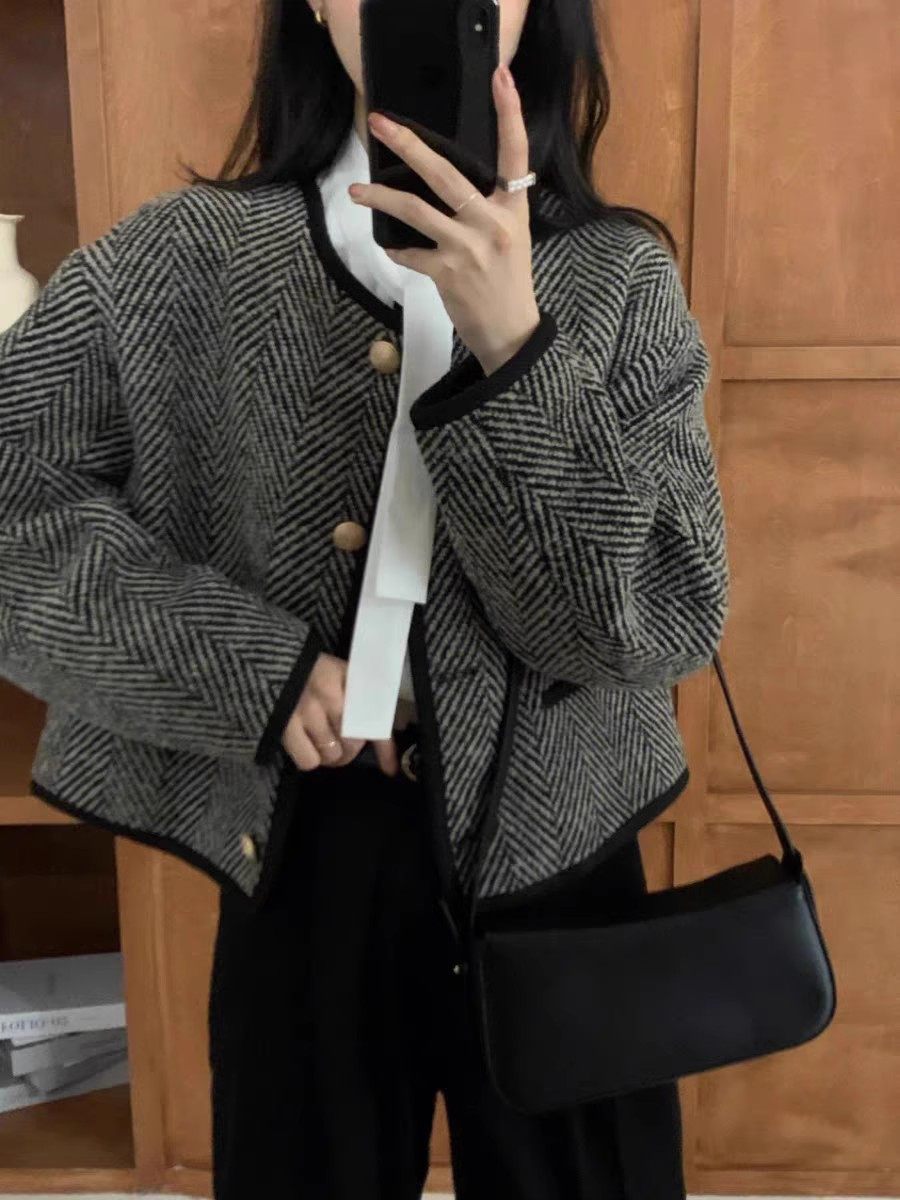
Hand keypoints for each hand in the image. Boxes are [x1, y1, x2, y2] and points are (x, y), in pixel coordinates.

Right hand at [281, 651, 399, 775]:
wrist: (263, 657)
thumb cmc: (305, 667)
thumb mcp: (337, 671)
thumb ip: (359, 693)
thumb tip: (385, 727)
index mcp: (348, 678)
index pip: (375, 717)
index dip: (385, 749)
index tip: (390, 769)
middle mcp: (331, 694)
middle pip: (354, 742)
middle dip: (350, 747)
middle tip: (340, 740)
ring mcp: (307, 711)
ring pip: (333, 754)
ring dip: (330, 754)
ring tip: (321, 742)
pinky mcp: (285, 726)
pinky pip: (309, 760)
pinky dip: (310, 757)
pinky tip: (305, 745)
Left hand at [350, 63, 540, 376]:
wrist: (511, 332)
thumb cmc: (508, 283)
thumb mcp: (511, 238)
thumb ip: (487, 209)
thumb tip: (446, 187)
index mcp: (512, 208)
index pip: (514, 152)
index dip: (510, 113)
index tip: (501, 77)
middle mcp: (491, 222)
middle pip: (445, 174)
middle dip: (408, 145)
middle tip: (381, 124)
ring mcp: (468, 248)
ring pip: (416, 210)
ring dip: (381, 198)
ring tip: (357, 191)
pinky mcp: (447, 273)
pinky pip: (410, 253)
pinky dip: (396, 249)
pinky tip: (391, 247)